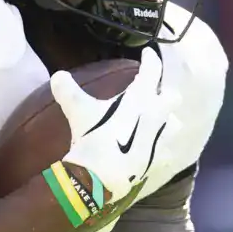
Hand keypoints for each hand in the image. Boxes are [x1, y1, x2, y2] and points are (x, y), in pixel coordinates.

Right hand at [52, 48, 180, 199]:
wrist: (101, 177)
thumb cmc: (93, 136)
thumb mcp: (77, 110)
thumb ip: (68, 90)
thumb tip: (57, 76)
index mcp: (141, 97)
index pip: (152, 70)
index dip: (150, 59)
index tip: (148, 54)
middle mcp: (157, 114)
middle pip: (172, 97)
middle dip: (164, 93)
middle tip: (152, 93)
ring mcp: (162, 139)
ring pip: (175, 124)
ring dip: (167, 120)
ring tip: (156, 122)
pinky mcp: (160, 161)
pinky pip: (166, 152)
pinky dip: (160, 149)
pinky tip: (152, 151)